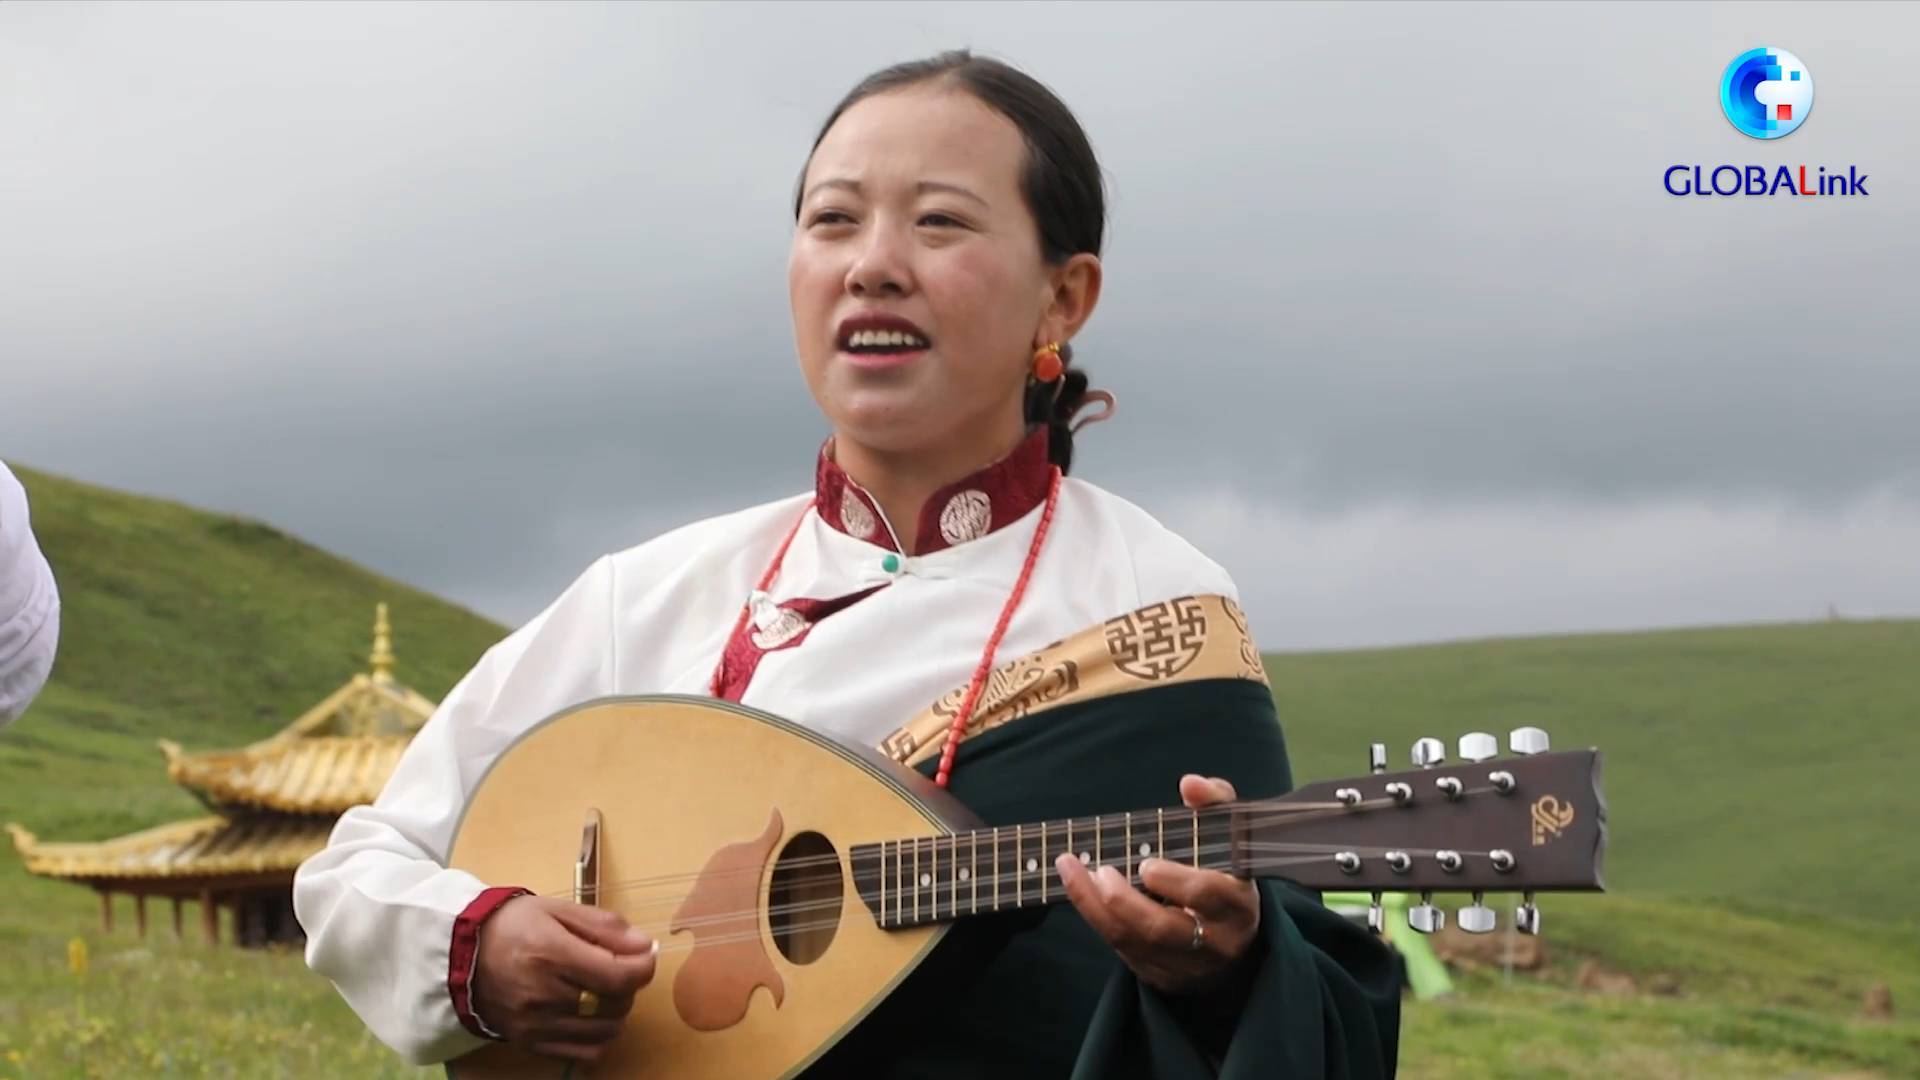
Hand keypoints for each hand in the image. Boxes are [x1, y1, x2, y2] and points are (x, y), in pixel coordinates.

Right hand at [471, 895, 658, 1064]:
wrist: (461, 952)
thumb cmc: (513, 924)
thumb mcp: (559, 910)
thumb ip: (605, 927)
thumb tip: (644, 946)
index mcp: (551, 955)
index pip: (619, 976)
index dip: (644, 967)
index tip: (645, 955)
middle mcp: (544, 995)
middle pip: (615, 1004)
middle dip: (629, 985)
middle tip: (618, 967)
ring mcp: (536, 1024)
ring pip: (605, 1031)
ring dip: (616, 1011)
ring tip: (602, 990)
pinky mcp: (530, 1042)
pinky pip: (584, 1053)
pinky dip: (598, 1037)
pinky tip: (591, 1016)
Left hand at [1055, 775, 1260, 995]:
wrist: (1234, 945)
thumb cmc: (1226, 877)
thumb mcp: (1231, 840)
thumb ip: (1216, 803)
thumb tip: (1190, 783)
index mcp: (1236, 904)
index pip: (1210, 896)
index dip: (1178, 882)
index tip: (1147, 866)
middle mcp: (1213, 940)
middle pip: (1165, 929)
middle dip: (1127, 902)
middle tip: (1103, 872)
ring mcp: (1183, 963)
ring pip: (1135, 942)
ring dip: (1097, 907)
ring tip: (1072, 870)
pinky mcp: (1158, 974)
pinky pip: (1122, 949)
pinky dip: (1096, 917)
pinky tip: (1081, 888)